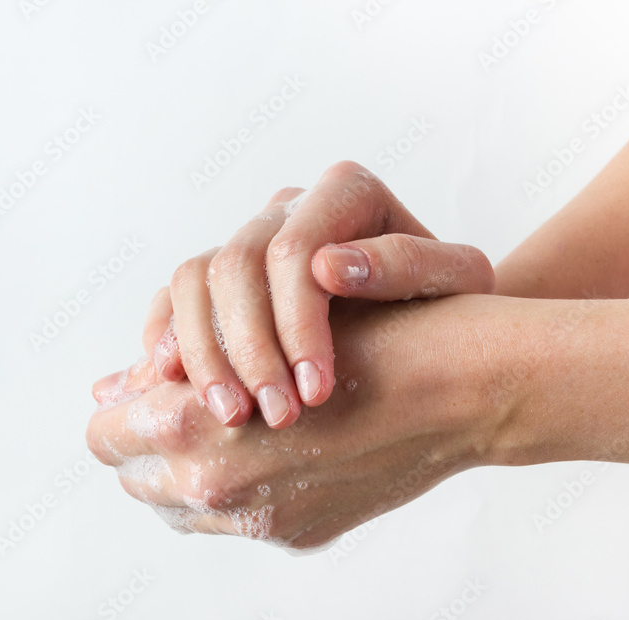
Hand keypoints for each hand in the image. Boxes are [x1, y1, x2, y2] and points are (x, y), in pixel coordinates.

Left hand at [87, 294, 504, 549]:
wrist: (458, 387)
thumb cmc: (367, 335)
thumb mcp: (262, 325)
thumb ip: (176, 364)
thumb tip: (108, 387)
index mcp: (192, 427)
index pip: (106, 429)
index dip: (125, 402)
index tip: (152, 380)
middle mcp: (216, 486)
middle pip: (131, 473)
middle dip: (145, 435)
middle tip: (183, 398)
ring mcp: (260, 521)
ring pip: (174, 503)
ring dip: (182, 464)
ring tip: (222, 422)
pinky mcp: (298, 534)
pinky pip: (226, 520)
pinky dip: (228, 485)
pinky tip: (260, 446)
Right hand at [139, 161, 494, 428]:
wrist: (436, 313)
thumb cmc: (454, 299)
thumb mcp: (457, 282)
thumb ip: (405, 264)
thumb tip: (330, 266)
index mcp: (346, 193)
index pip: (294, 250)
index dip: (296, 323)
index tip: (316, 393)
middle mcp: (290, 207)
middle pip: (235, 265)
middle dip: (249, 348)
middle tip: (274, 416)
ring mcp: (251, 236)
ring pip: (194, 280)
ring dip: (205, 353)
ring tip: (231, 417)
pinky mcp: (225, 275)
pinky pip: (177, 296)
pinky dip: (171, 339)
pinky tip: (179, 386)